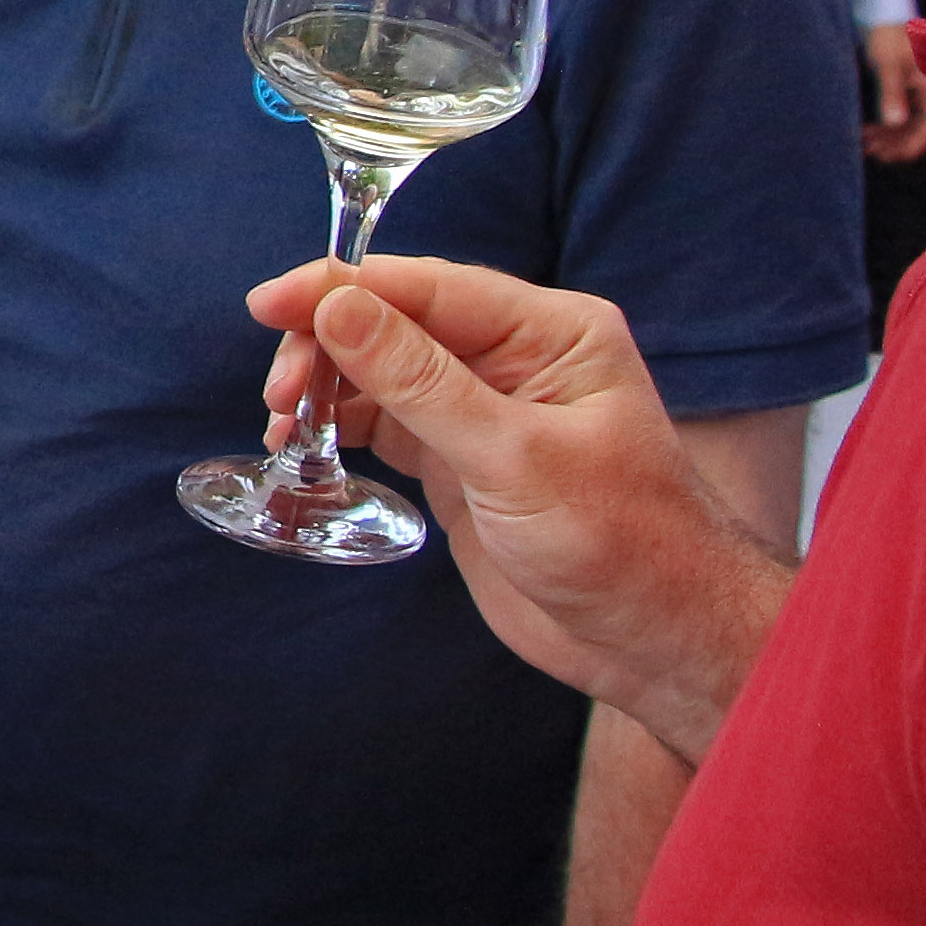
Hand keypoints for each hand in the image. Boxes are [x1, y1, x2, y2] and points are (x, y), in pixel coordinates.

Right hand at [239, 255, 784, 760]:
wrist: (655, 639)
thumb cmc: (621, 544)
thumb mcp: (513, 457)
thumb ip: (420, 381)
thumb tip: (339, 308)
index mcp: (552, 332)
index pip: (429, 286)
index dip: (343, 289)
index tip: (270, 303)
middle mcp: (517, 358)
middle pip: (396, 322)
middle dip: (328, 345)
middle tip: (280, 392)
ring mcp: (486, 409)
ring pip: (382, 371)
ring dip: (326, 387)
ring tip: (284, 423)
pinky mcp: (461, 460)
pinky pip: (385, 421)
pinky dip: (340, 426)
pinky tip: (305, 442)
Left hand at [859, 21, 925, 161]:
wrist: (883, 20)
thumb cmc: (889, 38)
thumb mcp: (889, 65)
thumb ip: (891, 92)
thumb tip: (894, 122)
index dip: (916, 143)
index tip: (896, 156)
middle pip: (920, 129)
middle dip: (898, 144)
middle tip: (873, 153)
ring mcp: (919, 96)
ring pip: (908, 126)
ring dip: (890, 138)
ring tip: (865, 145)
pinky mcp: (907, 94)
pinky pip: (900, 118)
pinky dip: (885, 128)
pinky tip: (866, 134)